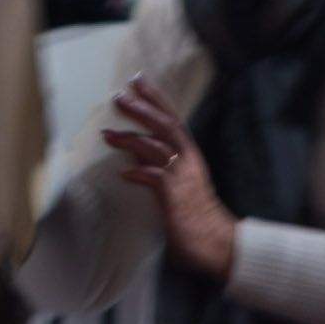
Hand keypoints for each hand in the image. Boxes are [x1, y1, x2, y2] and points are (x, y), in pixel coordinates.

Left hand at [104, 80, 242, 278]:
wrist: (217, 242)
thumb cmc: (194, 214)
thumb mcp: (177, 182)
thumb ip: (158, 164)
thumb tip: (132, 150)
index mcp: (189, 155)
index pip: (172, 119)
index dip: (156, 99)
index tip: (138, 81)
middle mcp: (188, 161)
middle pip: (165, 126)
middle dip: (142, 109)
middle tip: (119, 97)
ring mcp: (182, 177)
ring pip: (157, 148)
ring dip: (131, 139)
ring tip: (108, 135)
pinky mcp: (175, 196)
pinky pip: (155, 178)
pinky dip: (139, 172)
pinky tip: (124, 172)